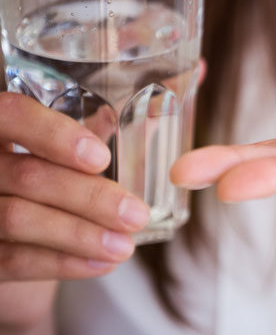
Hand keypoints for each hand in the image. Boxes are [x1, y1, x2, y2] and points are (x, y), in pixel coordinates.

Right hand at [0, 93, 149, 330]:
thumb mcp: (68, 133)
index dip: (53, 135)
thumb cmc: (47, 163)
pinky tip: (103, 263)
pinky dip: (63, 263)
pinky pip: (13, 260)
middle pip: (26, 176)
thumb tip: (197, 71)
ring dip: (80, 236)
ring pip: (18, 220)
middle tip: (137, 215)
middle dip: (89, 198)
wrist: (4, 226)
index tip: (100, 158)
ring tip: (126, 246)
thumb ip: (112, 109)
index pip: (11, 115)